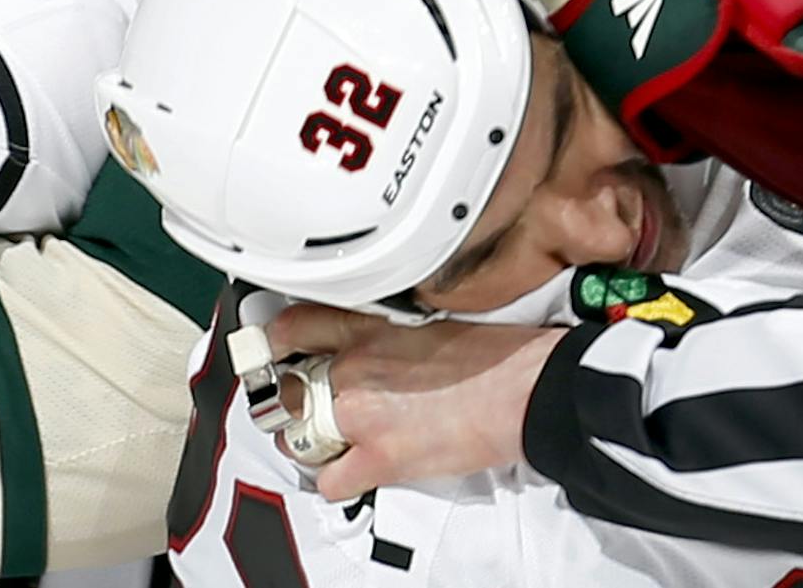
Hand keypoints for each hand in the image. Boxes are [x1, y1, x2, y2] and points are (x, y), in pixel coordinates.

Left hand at [261, 303, 558, 501]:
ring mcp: (361, 413)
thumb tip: (367, 349)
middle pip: (290, 391)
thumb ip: (383, 333)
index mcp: (367, 326)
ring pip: (300, 438)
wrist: (527, 387)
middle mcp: (354, 366)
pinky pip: (330, 480)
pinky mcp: (380, 457)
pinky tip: (356, 472)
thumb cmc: (493, 354)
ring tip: (339, 443)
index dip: (275, 344)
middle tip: (315, 411)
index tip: (275, 353)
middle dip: (298, 406)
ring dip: (314, 444)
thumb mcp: (427, 320)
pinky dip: (338, 481)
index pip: (293, 327)